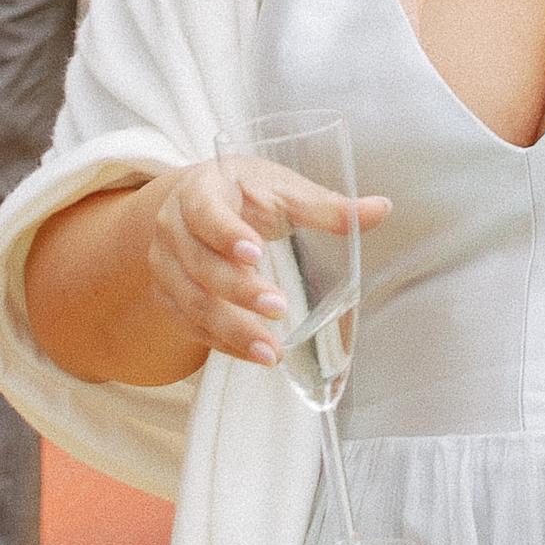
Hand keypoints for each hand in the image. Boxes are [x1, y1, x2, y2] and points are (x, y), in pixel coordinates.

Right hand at [137, 156, 387, 368]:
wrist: (199, 202)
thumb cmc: (246, 191)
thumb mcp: (282, 189)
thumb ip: (326, 206)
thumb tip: (380, 209)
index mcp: (199, 191)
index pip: (206, 213)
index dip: (227, 234)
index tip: (256, 252)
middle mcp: (172, 228)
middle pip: (199, 265)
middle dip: (239, 290)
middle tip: (279, 308)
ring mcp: (164, 264)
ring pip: (191, 302)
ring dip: (231, 330)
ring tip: (271, 352)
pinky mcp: (168, 294)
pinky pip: (189, 325)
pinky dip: (221, 343)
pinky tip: (254, 355)